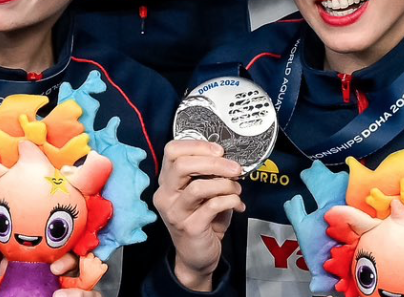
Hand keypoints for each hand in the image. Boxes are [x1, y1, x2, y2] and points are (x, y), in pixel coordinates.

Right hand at [153, 139, 243, 291]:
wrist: (196, 258)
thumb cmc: (203, 221)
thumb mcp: (203, 195)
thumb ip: (210, 176)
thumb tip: (230, 161)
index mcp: (167, 182)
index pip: (172, 151)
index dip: (197, 145)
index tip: (219, 150)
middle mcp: (165, 196)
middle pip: (182, 165)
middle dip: (214, 163)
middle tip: (235, 168)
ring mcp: (175, 213)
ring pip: (198, 186)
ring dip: (224, 183)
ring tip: (237, 188)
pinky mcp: (190, 228)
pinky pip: (212, 206)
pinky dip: (229, 200)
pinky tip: (237, 204)